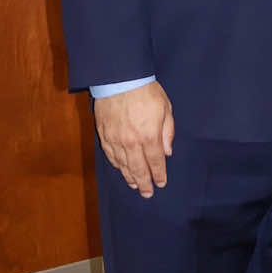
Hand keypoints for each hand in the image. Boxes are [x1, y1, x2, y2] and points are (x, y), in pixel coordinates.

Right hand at [93, 80, 175, 197]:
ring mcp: (116, 140)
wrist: (120, 79)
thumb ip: (167, 132)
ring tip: (134, 185)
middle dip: (144, 183)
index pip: (155, 162)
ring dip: (129, 177)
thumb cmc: (146, 92)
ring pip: (123, 165)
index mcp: (149, 136)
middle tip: (147, 193)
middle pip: (138, 169)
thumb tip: (167, 152)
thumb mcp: (165, 108)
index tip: (161, 183)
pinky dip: (116, 165)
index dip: (158, 175)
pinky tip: (120, 169)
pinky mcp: (103, 134)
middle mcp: (132, 142)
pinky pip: (110, 155)